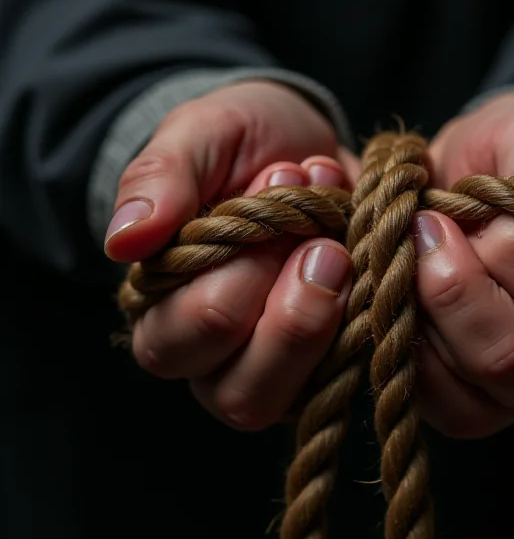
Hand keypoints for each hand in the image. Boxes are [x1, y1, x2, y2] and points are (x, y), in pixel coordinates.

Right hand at [105, 81, 358, 429]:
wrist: (307, 152)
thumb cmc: (244, 146)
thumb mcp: (201, 135)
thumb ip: (160, 178)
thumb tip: (123, 242)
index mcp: (162, 309)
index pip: (199, 326)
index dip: (247, 261)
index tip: (278, 182)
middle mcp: (211, 360)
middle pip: (242, 394)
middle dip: (295, 302)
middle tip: (319, 232)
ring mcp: (273, 374)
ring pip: (290, 403)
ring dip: (327, 322)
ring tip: (341, 251)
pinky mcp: (325, 371)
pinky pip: (348, 381)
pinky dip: (364, 324)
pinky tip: (364, 267)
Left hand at [413, 92, 513, 438]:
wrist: (461, 167)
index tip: (483, 202)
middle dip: (463, 285)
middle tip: (434, 227)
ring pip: (484, 384)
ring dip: (435, 311)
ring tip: (413, 257)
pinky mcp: (468, 403)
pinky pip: (447, 408)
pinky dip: (415, 355)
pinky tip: (403, 305)